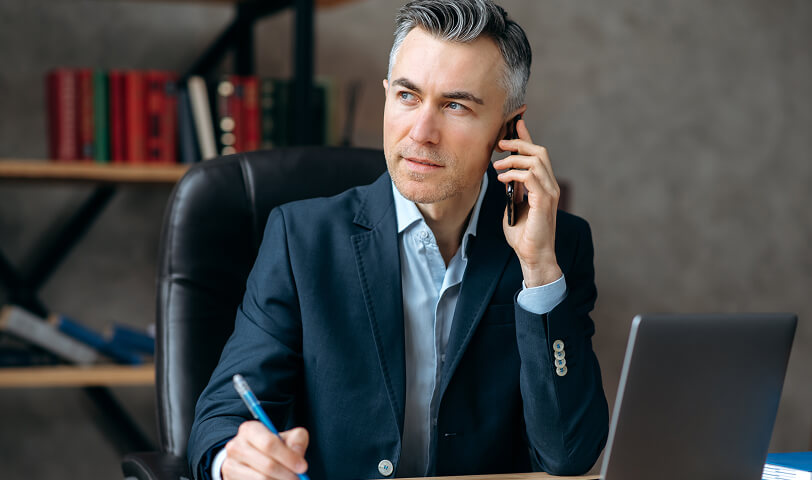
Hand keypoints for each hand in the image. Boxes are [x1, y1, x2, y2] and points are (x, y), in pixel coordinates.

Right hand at [222, 421, 308, 479]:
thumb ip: (297, 440)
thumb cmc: (271, 446)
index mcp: (249, 429)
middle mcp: (236, 446)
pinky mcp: (230, 479)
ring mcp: (231, 465)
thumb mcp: (286, 436)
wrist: (247, 457)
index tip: (303, 467)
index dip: (288, 457)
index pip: (269, 444)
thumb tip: (298, 456)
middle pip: (267, 465)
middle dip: (287, 475)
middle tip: (299, 479)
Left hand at [493, 118, 562, 286]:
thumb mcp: (515, 206)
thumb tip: (505, 175)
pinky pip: (530, 176)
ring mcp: (549, 192)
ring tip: (497, 166)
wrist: (533, 255)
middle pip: (539, 152)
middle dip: (519, 143)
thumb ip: (514, 190)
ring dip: (513, 159)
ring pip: (536, 160)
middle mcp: (550, 185)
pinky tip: (502, 179)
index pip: (538, 155)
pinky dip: (514, 173)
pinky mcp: (544, 201)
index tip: (515, 124)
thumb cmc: (523, 234)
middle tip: (499, 145)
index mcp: (544, 185)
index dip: (527, 137)